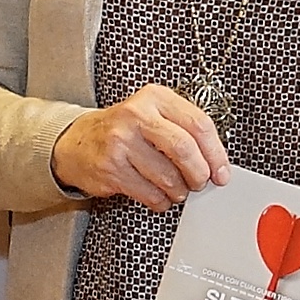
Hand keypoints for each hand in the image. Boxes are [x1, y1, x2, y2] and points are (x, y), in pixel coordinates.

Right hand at [49, 85, 229, 210]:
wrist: (78, 142)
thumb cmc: (124, 130)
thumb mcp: (153, 115)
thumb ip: (184, 130)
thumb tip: (216, 163)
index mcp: (155, 98)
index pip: (198, 124)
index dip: (216, 153)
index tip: (221, 171)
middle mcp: (137, 115)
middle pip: (184, 149)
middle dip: (199, 174)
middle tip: (200, 183)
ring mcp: (121, 142)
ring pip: (168, 176)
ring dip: (179, 191)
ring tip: (177, 190)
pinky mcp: (111, 168)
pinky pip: (149, 193)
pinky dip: (161, 201)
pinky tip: (158, 195)